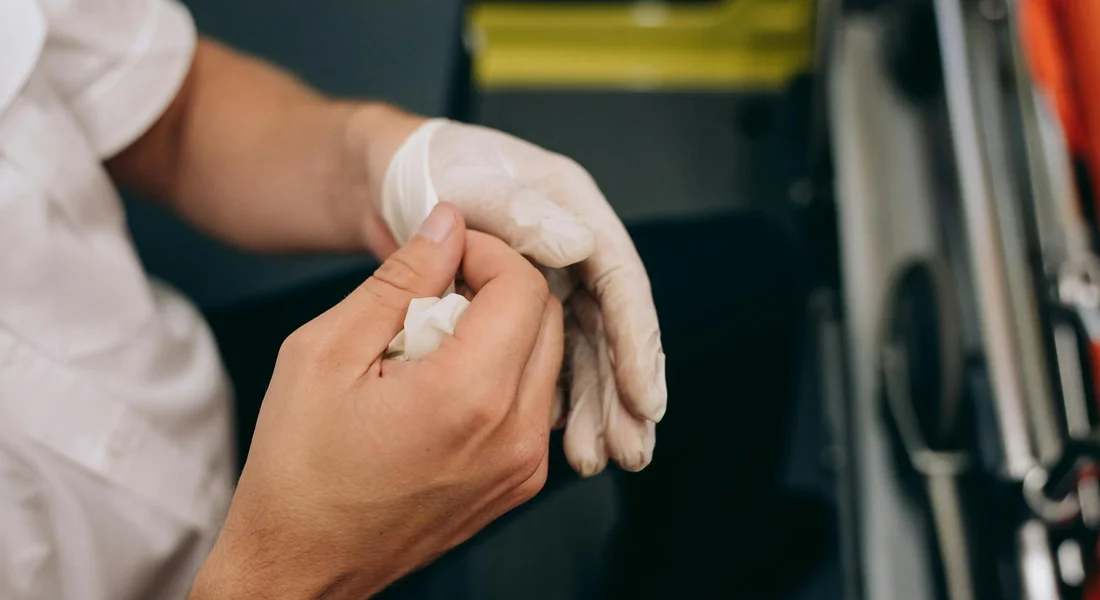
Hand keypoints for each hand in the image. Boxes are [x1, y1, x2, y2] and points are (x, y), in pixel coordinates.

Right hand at [188, 204, 561, 599]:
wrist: (302, 565)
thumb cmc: (299, 466)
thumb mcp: (327, 351)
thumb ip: (399, 280)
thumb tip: (448, 225)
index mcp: (469, 397)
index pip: (524, 287)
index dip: (487, 252)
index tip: (445, 253)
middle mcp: (516, 434)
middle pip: (547, 318)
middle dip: (499, 286)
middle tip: (436, 292)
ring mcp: (525, 466)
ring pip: (548, 358)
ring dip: (504, 329)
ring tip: (435, 340)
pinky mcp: (519, 483)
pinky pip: (536, 401)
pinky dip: (504, 372)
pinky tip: (446, 380)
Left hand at [374, 118, 665, 476]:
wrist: (389, 181)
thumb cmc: (426, 172)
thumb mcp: (470, 183)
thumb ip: (518, 213)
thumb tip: (580, 247)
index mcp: (574, 209)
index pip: (619, 282)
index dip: (635, 342)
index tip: (644, 398)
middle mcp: (576, 247)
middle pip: (610, 327)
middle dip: (621, 391)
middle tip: (630, 450)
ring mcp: (556, 279)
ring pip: (585, 351)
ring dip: (595, 405)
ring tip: (599, 459)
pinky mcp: (527, 308)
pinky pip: (550, 359)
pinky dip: (559, 398)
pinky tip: (560, 438)